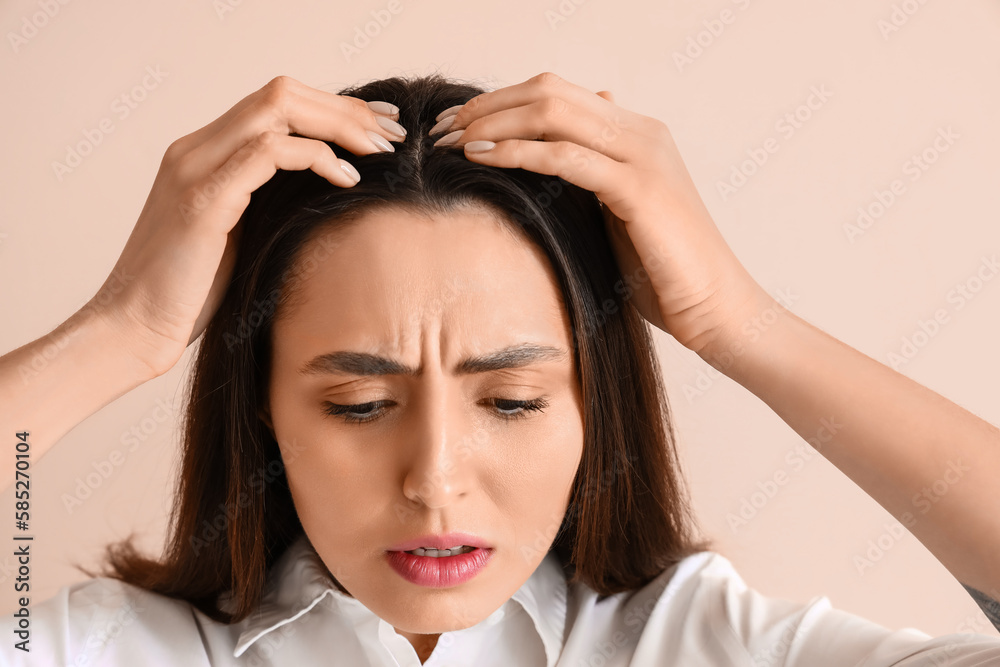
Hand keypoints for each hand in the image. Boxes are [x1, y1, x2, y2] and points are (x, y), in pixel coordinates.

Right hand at [87, 75, 405, 376]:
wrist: (135, 329)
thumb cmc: (190, 296)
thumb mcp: (239, 237)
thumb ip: (268, 204)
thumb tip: (331, 194)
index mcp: (203, 153)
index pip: (276, 104)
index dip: (333, 107)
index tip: (381, 128)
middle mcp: (195, 148)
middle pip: (282, 93)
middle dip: (345, 109)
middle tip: (393, 133)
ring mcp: (195, 167)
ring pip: (277, 107)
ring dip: (339, 124)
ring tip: (380, 151)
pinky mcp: (203, 198)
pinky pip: (268, 151)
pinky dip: (317, 157)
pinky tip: (347, 179)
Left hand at [435, 71, 768, 354]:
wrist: (715, 309)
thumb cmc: (663, 273)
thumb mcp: (618, 217)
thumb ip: (591, 181)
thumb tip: (558, 155)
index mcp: (637, 134)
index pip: (558, 94)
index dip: (502, 102)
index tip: (458, 125)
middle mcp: (642, 132)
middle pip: (549, 90)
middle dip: (488, 105)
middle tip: (443, 128)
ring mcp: (644, 154)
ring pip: (553, 111)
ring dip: (493, 122)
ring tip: (452, 140)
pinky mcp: (639, 186)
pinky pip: (565, 155)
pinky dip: (518, 151)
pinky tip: (482, 158)